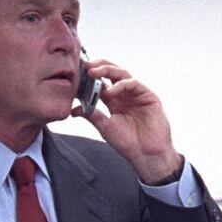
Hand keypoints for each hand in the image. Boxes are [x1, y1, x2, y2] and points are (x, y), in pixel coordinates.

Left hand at [73, 58, 179, 182]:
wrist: (146, 155)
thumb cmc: (128, 143)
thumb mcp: (105, 127)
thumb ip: (91, 115)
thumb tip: (73, 109)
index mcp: (114, 101)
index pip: (100, 83)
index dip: (88, 78)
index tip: (75, 74)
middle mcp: (125, 95)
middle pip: (111, 73)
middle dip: (97, 67)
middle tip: (84, 66)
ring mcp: (136, 94)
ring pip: (121, 74)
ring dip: (107, 70)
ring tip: (93, 72)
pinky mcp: (148, 95)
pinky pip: (134, 83)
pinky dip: (120, 85)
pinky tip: (110, 92)